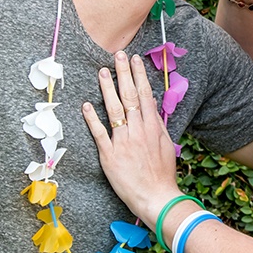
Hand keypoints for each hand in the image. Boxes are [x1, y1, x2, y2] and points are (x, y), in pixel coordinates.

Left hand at [82, 51, 182, 226]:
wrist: (156, 197)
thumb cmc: (162, 173)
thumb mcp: (165, 145)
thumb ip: (156, 125)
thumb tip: (152, 106)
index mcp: (153, 127)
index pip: (145, 95)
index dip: (139, 75)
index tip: (135, 60)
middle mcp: (138, 131)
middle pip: (130, 96)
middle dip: (124, 74)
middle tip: (119, 55)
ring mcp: (123, 142)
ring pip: (114, 110)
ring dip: (108, 89)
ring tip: (102, 71)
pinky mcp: (110, 155)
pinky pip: (100, 133)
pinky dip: (92, 118)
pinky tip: (86, 105)